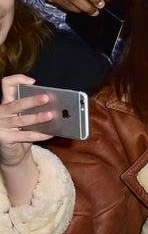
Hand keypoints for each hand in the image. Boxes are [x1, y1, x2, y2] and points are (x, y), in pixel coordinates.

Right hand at [0, 75, 52, 205]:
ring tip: (51, 115)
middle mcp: (1, 112)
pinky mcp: (4, 138)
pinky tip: (51, 133)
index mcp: (6, 102)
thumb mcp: (27, 118)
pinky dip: (39, 135)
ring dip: (37, 118)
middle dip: (32, 101)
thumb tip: (56, 106)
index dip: (17, 80)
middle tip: (47, 98)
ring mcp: (1, 125)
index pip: (7, 85)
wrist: (14, 153)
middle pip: (16, 103)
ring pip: (21, 120)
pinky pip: (25, 136)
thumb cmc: (23, 131)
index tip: (33, 81)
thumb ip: (35, 110)